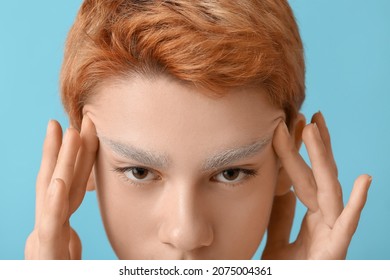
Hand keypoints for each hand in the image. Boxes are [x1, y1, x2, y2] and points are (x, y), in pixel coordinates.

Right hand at [25, 116, 97, 258]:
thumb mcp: (65, 260)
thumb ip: (67, 245)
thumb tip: (71, 235)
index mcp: (57, 230)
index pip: (67, 189)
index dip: (74, 158)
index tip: (81, 129)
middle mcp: (48, 232)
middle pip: (58, 182)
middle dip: (66, 149)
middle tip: (78, 117)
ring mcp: (44, 245)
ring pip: (52, 196)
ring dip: (60, 163)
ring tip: (69, 131)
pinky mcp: (46, 260)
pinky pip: (51, 230)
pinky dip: (53, 206)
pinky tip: (59, 181)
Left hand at [262, 112, 371, 258]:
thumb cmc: (284, 272)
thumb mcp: (275, 238)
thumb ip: (279, 214)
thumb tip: (278, 185)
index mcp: (309, 218)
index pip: (302, 178)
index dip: (295, 152)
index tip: (287, 125)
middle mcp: (323, 222)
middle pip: (317, 177)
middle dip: (312, 146)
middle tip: (305, 114)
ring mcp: (331, 235)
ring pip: (328, 190)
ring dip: (323, 158)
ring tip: (316, 127)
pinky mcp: (334, 253)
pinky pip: (346, 227)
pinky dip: (356, 204)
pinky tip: (365, 179)